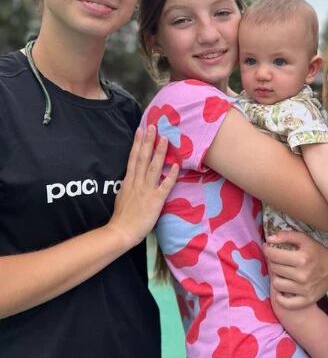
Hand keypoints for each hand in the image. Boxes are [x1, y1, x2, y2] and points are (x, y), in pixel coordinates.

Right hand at [108, 125, 178, 247]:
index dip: (137, 143)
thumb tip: (132, 177)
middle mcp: (137, 182)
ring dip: (159, 152)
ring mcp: (146, 190)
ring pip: (153, 167)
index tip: (141, 129)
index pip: (133, 158)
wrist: (121, 231)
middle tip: (153, 126)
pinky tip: (175, 165)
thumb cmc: (122, 217)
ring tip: (165, 139)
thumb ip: (128, 185)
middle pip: (143, 158)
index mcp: (129, 181)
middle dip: (148, 141)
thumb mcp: (122, 195)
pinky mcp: (155, 200)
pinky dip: (170, 175)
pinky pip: (165, 186)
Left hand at [263, 230, 327, 309]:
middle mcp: (303, 275)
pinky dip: (280, 297)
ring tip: (282, 273)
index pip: (274, 256)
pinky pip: (285, 303)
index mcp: (302, 258)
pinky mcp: (307, 300)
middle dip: (273, 262)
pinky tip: (282, 290)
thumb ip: (286, 236)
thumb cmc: (317, 252)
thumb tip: (269, 239)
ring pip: (277, 284)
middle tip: (278, 260)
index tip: (267, 248)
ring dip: (277, 277)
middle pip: (274, 269)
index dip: (267, 250)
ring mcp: (305, 289)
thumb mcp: (304, 239)